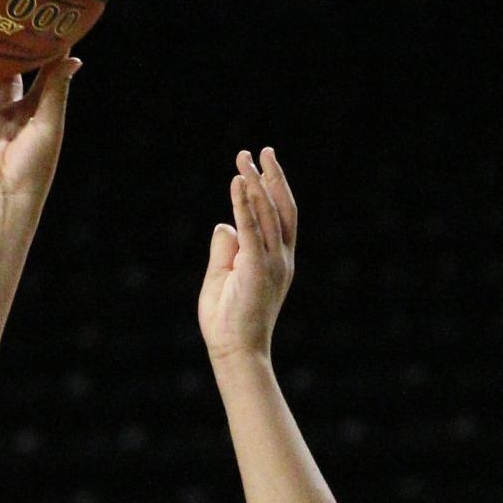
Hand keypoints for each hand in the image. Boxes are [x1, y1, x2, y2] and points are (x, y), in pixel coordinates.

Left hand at [199, 147, 295, 361]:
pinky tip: (237, 183)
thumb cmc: (227, 320)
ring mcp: (272, 262)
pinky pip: (250, 229)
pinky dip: (244, 204)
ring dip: (255, 183)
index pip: (279, 216)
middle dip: (269, 177)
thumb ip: (225, 249)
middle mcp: (281, 257)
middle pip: (278, 207)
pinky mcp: (257, 268)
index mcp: (277, 259)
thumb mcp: (222, 276)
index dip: (272, 188)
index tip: (260, 165)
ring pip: (266, 213)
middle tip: (256, 152)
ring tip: (243, 160)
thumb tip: (223, 224)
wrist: (235, 351)